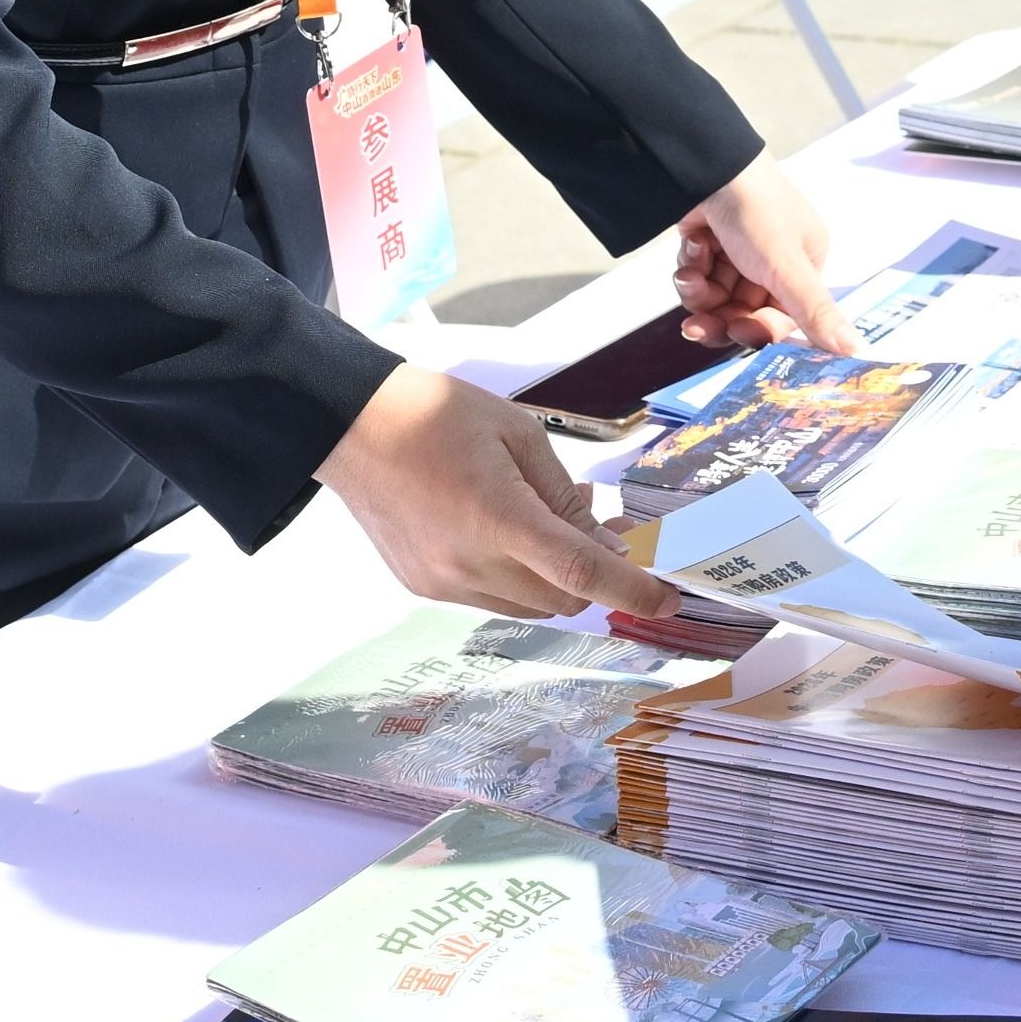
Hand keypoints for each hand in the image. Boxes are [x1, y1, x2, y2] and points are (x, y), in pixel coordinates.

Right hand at [319, 363, 662, 619]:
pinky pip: (491, 599)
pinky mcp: (423, 587)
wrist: (353, 426)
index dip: (632, 592)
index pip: (581, 573)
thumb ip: (565, 497)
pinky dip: (515, 578)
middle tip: (600, 524)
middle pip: (561, 599)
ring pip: (529, 607)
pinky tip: (507, 534)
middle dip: (594, 574)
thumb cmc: (439, 414)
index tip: (667, 602)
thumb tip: (606, 544)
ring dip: (555, 579)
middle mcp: (470, 564)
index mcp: (499, 518)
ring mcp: (443, 583)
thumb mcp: (519, 435)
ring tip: (549, 522)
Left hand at [673, 157, 852, 351]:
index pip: (783, 315)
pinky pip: (699, 275)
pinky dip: (691, 266)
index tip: (736, 330)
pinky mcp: (709, 242)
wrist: (705, 165)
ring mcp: (739, 249)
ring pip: (717, 298)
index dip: (757, 329)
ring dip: (700, 292)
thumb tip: (856, 351)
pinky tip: (691, 248)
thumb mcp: (786, 266)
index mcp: (804, 262)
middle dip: (719, 316)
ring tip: (692, 273)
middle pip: (744, 311)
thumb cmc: (756, 209)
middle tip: (696, 325)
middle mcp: (775, 258)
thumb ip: (815, 312)